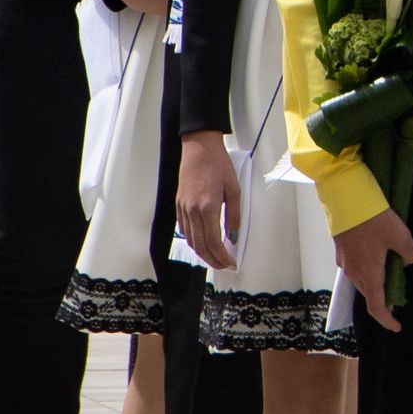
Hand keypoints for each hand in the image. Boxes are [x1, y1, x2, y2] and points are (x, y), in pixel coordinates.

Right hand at [174, 131, 241, 273]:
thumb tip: (233, 237)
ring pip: (190, 240)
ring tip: (215, 257)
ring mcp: (183, 208)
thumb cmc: (218, 165)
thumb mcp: (234, 189)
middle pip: (200, 246)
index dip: (222, 257)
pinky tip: (203, 241)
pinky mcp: (178, 204)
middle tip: (224, 266)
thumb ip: (233, 216)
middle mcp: (192, 211)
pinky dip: (194, 240)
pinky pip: (184, 229)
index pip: (213, 242)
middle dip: (212, 260)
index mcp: (207, 207)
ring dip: (202, 253)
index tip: (231, 263)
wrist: (199, 147)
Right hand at [334, 210, 412, 328]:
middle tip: (398, 293)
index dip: (386, 320)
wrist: (346, 199)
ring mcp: (344, 262)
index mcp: (369, 275)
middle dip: (383, 298)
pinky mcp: (341, 251)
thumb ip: (409, 254)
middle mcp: (354, 273)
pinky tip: (376, 252)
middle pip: (369, 293)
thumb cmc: (374, 220)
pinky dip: (367, 267)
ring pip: (361, 279)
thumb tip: (408, 262)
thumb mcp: (401, 236)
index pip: (376, 307)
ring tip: (389, 269)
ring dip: (374, 280)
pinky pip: (355, 266)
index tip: (396, 326)